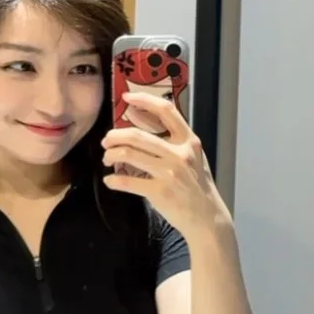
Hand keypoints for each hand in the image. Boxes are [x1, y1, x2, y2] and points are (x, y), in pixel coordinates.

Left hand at [102, 92, 228, 240]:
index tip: (127, 97)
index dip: (144, 100)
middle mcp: (180, 154)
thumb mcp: (193, 156)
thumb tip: (142, 121)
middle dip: (115, 136)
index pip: (166, 111)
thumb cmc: (197, 185)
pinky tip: (110, 181)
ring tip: (107, 159)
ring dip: (111, 155)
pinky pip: (127, 182)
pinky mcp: (160, 192)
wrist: (206, 217)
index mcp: (188, 141)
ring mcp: (170, 173)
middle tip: (106, 140)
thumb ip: (174, 140)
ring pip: (129, 155)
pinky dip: (113, 180)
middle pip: (137, 135)